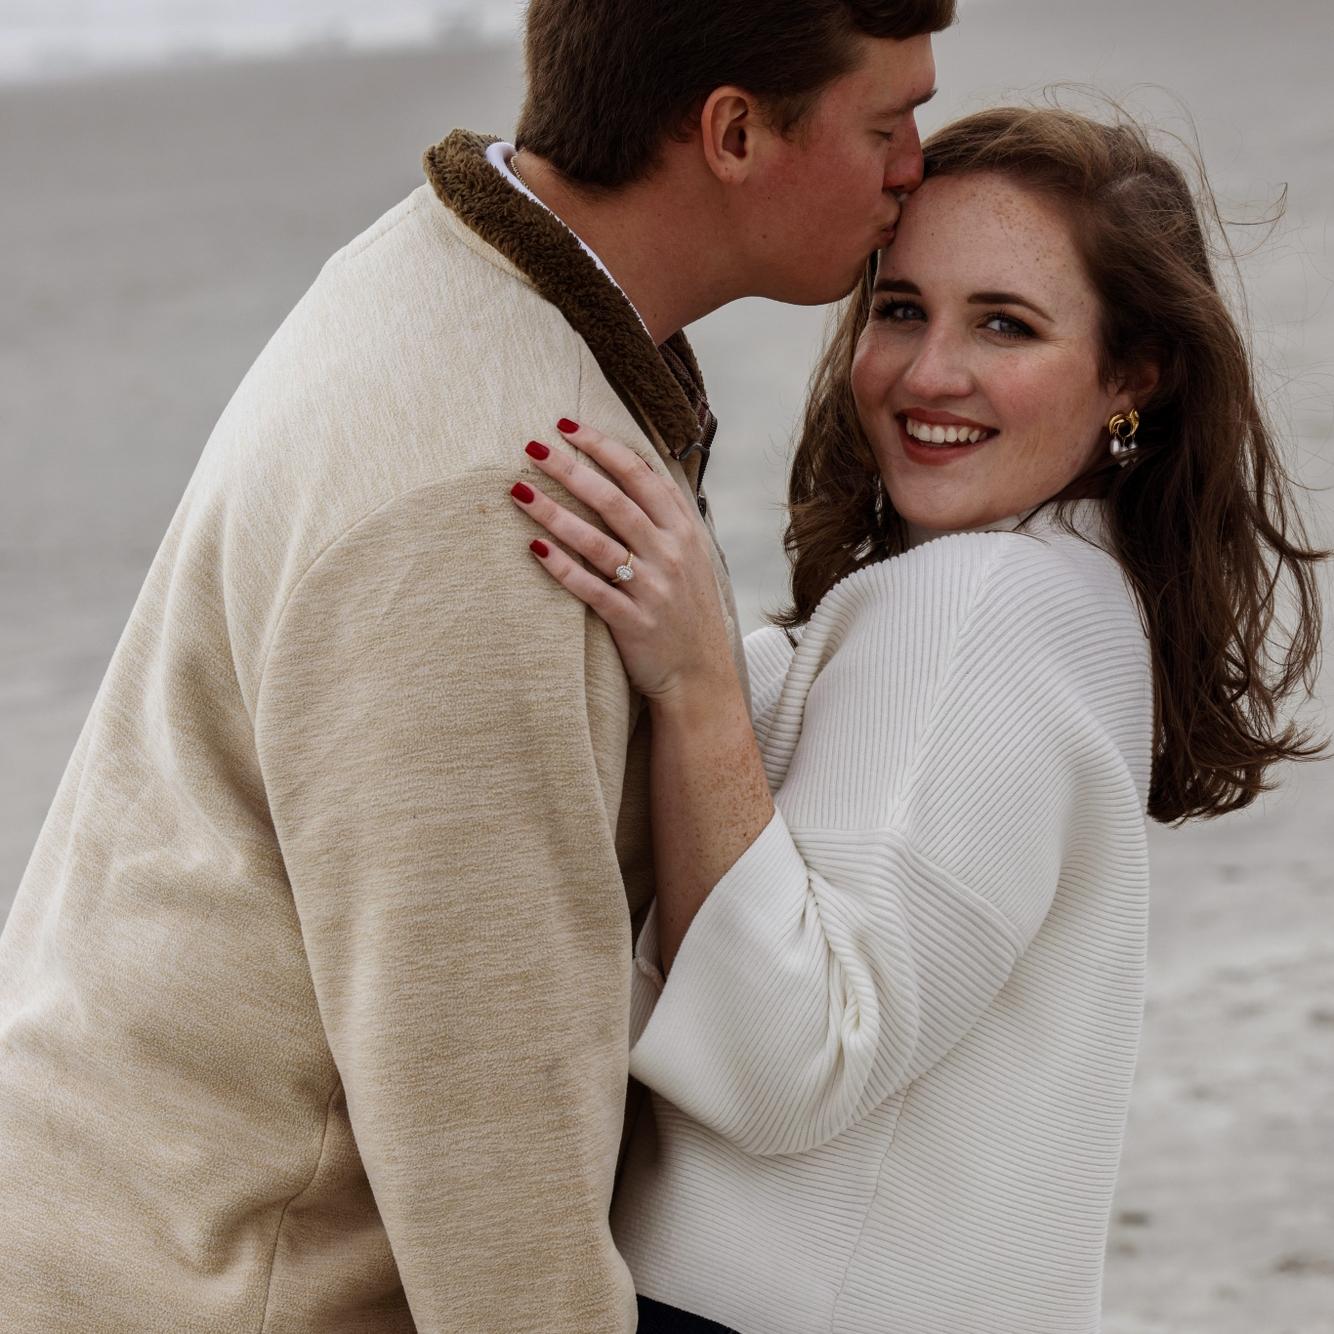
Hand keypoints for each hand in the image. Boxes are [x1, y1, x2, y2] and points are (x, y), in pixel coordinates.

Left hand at [510, 419, 736, 703]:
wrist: (700, 675)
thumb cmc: (686, 609)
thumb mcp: (691, 555)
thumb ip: (665, 516)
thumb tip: (634, 469)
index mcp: (684, 530)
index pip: (640, 475)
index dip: (602, 446)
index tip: (566, 426)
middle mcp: (670, 553)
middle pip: (613, 501)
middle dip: (570, 469)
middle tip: (531, 447)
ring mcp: (652, 588)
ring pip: (596, 542)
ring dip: (553, 513)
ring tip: (518, 490)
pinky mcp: (632, 621)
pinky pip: (591, 588)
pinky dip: (562, 567)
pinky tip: (534, 547)